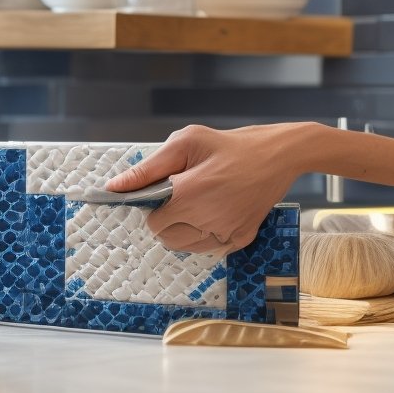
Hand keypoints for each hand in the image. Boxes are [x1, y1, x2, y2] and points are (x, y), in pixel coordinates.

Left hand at [105, 124, 304, 253]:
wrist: (279, 155)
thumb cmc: (229, 145)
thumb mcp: (185, 144)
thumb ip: (146, 169)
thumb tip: (114, 187)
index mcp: (189, 195)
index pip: (153, 223)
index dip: (153, 208)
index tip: (163, 193)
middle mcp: (208, 221)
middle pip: (166, 238)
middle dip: (167, 219)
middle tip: (183, 196)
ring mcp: (226, 233)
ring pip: (186, 247)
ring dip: (183, 230)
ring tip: (199, 203)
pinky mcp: (241, 239)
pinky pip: (209, 248)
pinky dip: (205, 235)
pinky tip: (215, 212)